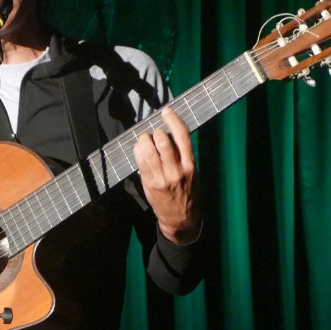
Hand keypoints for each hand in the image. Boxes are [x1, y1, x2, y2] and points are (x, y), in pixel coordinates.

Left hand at [135, 107, 196, 242]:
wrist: (180, 218)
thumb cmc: (188, 192)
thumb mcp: (193, 173)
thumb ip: (183, 155)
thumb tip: (169, 135)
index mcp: (190, 165)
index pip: (182, 136)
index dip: (173, 120)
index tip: (166, 111)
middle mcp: (176, 170)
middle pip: (162, 140)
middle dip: (155, 132)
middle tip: (154, 134)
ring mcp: (161, 177)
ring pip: (148, 149)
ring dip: (144, 140)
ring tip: (145, 140)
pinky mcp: (149, 182)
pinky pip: (140, 161)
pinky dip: (138, 151)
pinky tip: (139, 150)